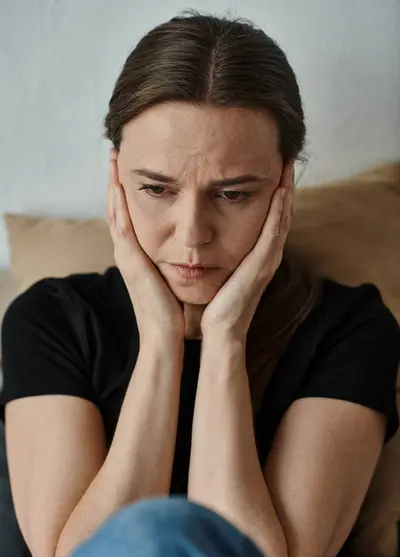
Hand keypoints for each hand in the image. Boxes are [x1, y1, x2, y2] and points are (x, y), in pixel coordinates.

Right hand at [107, 152, 184, 342]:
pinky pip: (121, 226)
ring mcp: (126, 256)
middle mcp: (129, 253)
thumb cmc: (174, 311)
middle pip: (118, 209)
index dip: (126, 193)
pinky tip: (118, 183)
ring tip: (113, 158)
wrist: (166, 337)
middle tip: (115, 153)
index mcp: (140, 257)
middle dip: (115, 181)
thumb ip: (176, 263)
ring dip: (113, 184)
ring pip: (115, 212)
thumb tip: (191, 250)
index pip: (130, 217)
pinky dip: (117, 204)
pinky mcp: (130, 261)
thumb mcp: (173, 280)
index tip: (130, 168)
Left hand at [200, 163, 294, 340]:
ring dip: (286, 190)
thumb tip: (202, 236)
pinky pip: (274, 232)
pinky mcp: (263, 265)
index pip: (269, 216)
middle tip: (284, 156)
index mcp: (255, 253)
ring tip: (286, 164)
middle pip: (281, 212)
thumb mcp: (218, 270)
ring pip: (282, 217)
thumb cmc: (216, 303)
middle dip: (284, 184)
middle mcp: (266, 253)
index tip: (268, 165)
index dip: (272, 190)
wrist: (220, 330)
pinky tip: (281, 190)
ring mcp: (268, 259)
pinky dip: (280, 211)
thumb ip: (217, 252)